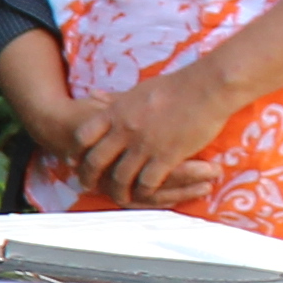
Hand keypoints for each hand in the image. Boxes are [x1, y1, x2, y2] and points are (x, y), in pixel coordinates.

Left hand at [65, 64, 235, 209]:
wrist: (207, 87)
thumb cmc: (175, 86)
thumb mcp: (136, 90)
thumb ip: (114, 99)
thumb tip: (93, 95)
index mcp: (116, 113)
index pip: (83, 136)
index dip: (77, 151)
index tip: (75, 160)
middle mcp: (124, 130)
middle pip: (96, 161)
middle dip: (89, 177)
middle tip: (87, 186)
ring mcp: (144, 145)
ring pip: (121, 177)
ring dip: (117, 191)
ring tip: (118, 197)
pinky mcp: (166, 156)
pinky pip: (147, 183)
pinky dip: (144, 192)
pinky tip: (145, 195)